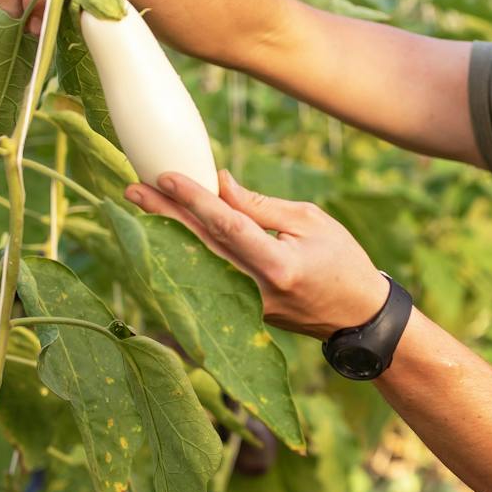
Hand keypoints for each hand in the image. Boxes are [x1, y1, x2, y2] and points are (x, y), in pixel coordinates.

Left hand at [125, 169, 389, 339]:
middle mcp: (257, 290)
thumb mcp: (310, 222)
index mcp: (278, 265)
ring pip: (198, 265)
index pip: (227, 227)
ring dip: (166, 234)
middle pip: (201, 247)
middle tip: (133, 189)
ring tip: (139, 207)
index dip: (194, 200)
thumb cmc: (342, 261)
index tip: (166, 176)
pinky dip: (185, 255)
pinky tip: (162, 236)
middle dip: (164, 216)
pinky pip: (207, 279)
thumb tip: (219, 184)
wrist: (358, 315)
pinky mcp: (243, 313)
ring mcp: (247, 306)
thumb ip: (260, 207)